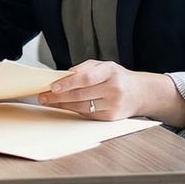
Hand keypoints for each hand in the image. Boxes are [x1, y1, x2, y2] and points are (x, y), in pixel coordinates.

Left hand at [36, 60, 184, 124]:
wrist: (141, 93)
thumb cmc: (118, 77)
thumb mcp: (105, 66)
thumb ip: (85, 68)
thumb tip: (64, 75)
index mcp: (110, 72)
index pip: (86, 78)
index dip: (67, 83)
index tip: (52, 86)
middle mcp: (114, 89)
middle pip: (81, 95)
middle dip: (59, 97)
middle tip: (44, 96)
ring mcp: (113, 105)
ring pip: (82, 107)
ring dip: (63, 105)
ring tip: (50, 102)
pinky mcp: (111, 117)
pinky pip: (88, 114)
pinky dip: (74, 110)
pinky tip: (65, 107)